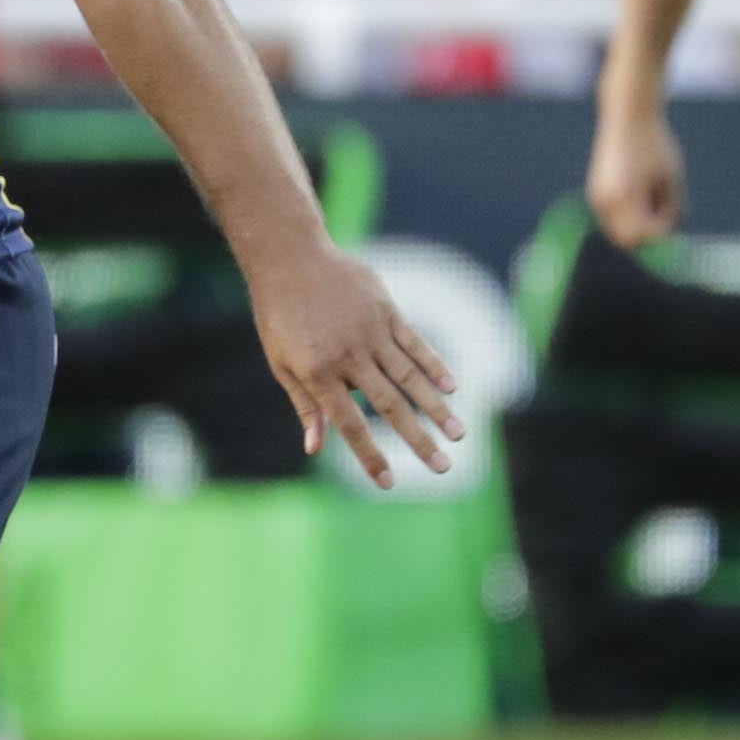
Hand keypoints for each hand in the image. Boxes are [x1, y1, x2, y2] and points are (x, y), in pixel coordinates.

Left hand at [245, 237, 467, 486]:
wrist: (290, 257)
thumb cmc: (280, 315)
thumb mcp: (282, 362)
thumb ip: (305, 405)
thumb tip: (314, 449)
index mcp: (319, 373)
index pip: (350, 424)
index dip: (370, 456)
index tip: (389, 483)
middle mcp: (349, 355)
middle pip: (389, 406)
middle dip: (417, 440)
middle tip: (443, 467)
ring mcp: (371, 331)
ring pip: (410, 377)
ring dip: (437, 408)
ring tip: (459, 434)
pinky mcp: (386, 310)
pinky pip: (415, 343)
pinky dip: (435, 366)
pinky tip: (453, 387)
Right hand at [584, 98, 685, 246]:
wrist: (627, 115)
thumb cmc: (654, 142)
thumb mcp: (672, 177)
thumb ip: (673, 208)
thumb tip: (671, 232)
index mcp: (625, 197)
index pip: (645, 234)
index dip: (663, 230)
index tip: (675, 213)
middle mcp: (605, 202)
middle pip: (627, 240)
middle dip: (647, 233)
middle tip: (665, 211)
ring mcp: (597, 198)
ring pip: (618, 231)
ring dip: (637, 225)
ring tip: (653, 194)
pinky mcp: (595, 193)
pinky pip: (612, 219)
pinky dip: (628, 216)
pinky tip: (641, 190)